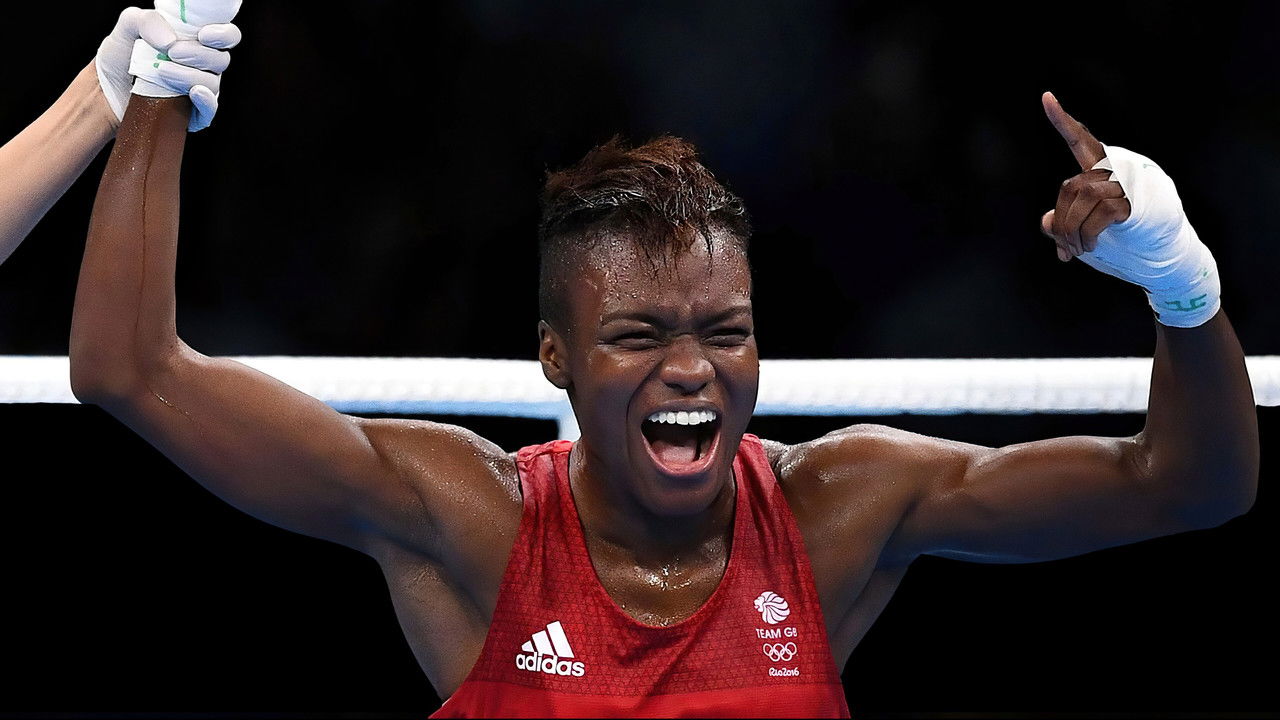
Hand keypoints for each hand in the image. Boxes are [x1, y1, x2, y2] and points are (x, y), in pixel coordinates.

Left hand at [96, 6, 240, 130]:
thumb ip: (147, 19)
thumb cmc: (120, 58)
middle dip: (200, 55)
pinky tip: (193, 92)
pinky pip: (210, 109)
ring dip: (190, 75)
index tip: (203, 34)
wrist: (103, 90)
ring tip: (162, 72)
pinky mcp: (193, 113)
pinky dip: (205, 99)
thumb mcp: (128, 27)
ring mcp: (200, 90)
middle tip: (173, 52)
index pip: (226, 36)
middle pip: (221, 59)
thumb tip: (170, 39)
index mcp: (195, 42)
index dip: (223, 34)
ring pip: (213, 83)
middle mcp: (202, 66)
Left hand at [1038, 92, 1130, 261]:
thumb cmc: (1120, 237)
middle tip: (1063, 248)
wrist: (1159, 253)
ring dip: (1072, 230)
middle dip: (1062, 220)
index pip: (1080, 140)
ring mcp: (1127, 183)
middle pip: (1072, 186)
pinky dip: (1088, 233)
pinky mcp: (1136, 200)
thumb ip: (1062, 221)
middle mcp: (1114, 169)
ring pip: (1085, 197)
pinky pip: (1102, 212)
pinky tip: (1089, 246)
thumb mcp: (1084, 228)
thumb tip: (1048, 223)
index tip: (1046, 98)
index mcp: (1100, 170)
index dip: (1062, 121)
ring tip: (1074, 250)